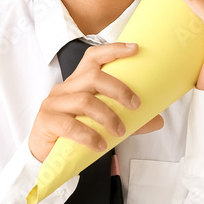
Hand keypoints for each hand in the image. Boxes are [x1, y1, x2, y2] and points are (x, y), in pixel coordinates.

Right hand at [28, 42, 165, 162]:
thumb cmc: (75, 131)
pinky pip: (71, 125)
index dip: (113, 50)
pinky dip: (89, 135)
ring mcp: (54, 103)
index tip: (135, 49)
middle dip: (118, 89)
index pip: (93, 57)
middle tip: (135, 105)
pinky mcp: (47, 120)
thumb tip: (157, 120)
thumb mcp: (103, 123)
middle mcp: (65, 88)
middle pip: (93, 77)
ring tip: (119, 131)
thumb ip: (129, 120)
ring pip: (84, 101)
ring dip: (107, 116)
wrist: (46, 153)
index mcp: (79, 82)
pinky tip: (100, 144)